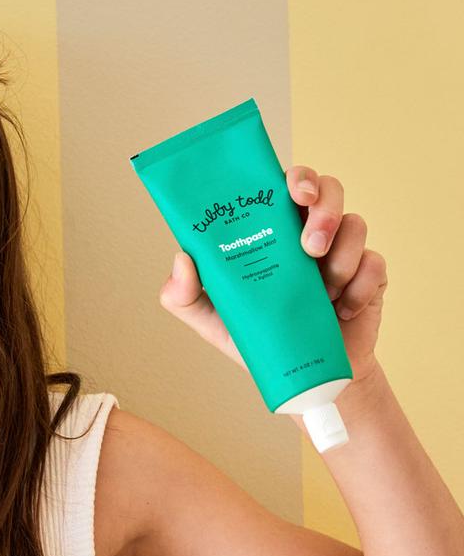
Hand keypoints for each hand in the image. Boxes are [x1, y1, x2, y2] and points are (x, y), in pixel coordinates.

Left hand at [158, 165, 386, 386]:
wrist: (304, 378)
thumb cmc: (256, 337)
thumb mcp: (210, 320)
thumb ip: (182, 295)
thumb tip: (181, 259)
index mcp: (271, 231)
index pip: (284, 185)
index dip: (295, 178)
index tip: (294, 191)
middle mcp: (307, 232)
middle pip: (328, 190)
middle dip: (324, 209)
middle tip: (310, 245)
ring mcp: (342, 252)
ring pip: (356, 224)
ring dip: (341, 255)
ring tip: (324, 289)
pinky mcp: (369, 277)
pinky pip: (375, 265)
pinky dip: (359, 287)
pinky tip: (340, 310)